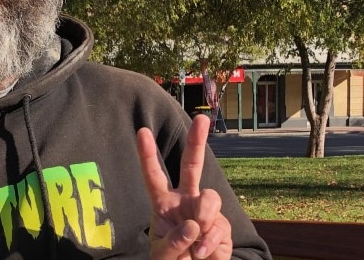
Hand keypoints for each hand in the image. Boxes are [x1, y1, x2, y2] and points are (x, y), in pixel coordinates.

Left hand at [136, 114, 232, 258]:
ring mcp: (205, 212)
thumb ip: (173, 242)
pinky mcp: (222, 227)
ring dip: (204, 216)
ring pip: (210, 197)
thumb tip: (193, 224)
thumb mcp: (162, 256)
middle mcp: (185, 201)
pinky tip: (201, 253)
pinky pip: (219, 226)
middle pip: (192, 166)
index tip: (141, 131)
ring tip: (196, 238)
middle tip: (201, 118)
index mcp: (163, 203)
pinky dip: (209, 242)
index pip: (153, 175)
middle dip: (196, 141)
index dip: (147, 154)